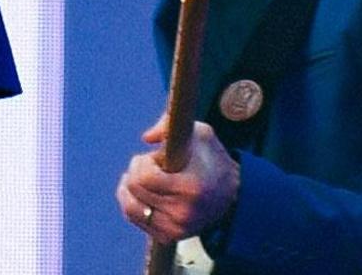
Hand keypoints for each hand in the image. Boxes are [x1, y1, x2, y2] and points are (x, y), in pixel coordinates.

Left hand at [116, 119, 237, 243]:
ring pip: (130, 207)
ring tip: (142, 178)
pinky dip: (133, 203)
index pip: (144, 177)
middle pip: (134, 189)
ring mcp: (176, 228)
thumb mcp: (199, 133)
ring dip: (130, 188)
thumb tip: (147, 137)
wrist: (232, 195)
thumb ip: (170, 125)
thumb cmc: (212, 159)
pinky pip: (135, 219)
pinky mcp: (170, 236)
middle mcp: (183, 212)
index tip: (155, 156)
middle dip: (136, 171)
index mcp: (191, 187)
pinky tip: (142, 192)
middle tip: (152, 166)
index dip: (143, 162)